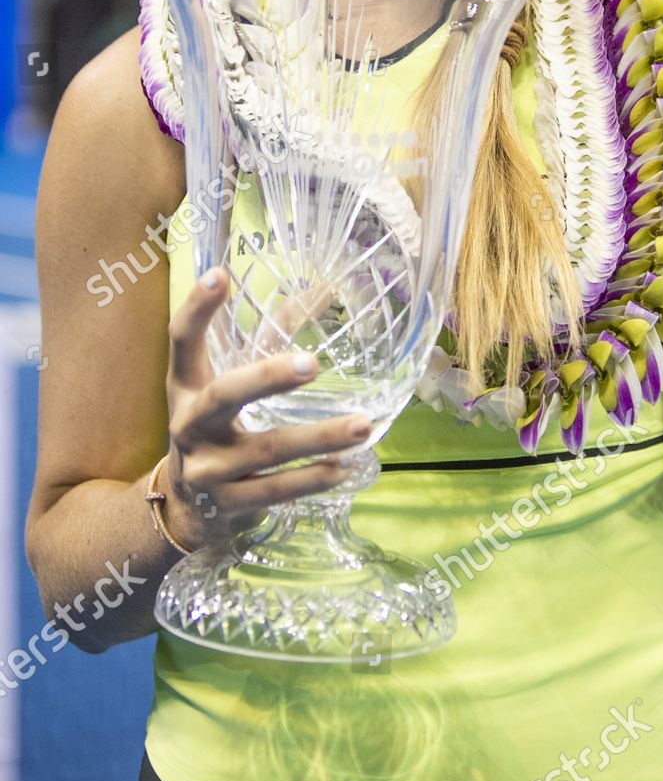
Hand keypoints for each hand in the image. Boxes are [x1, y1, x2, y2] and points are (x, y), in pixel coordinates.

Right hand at [160, 270, 372, 551]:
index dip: (196, 308)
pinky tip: (344, 467)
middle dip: (268, 379)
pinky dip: (312, 479)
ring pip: (265, 450)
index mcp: (185, 385)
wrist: (184, 506)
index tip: (221, 274)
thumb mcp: (227, 379)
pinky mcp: (228, 506)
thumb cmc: (218, 424)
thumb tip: (326, 286)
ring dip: (317, 438)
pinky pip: (275, 492)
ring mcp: (207, 469)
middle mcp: (190, 425)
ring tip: (363, 425)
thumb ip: (271, 334)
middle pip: (224, 396)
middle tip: (314, 364)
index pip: (182, 340)